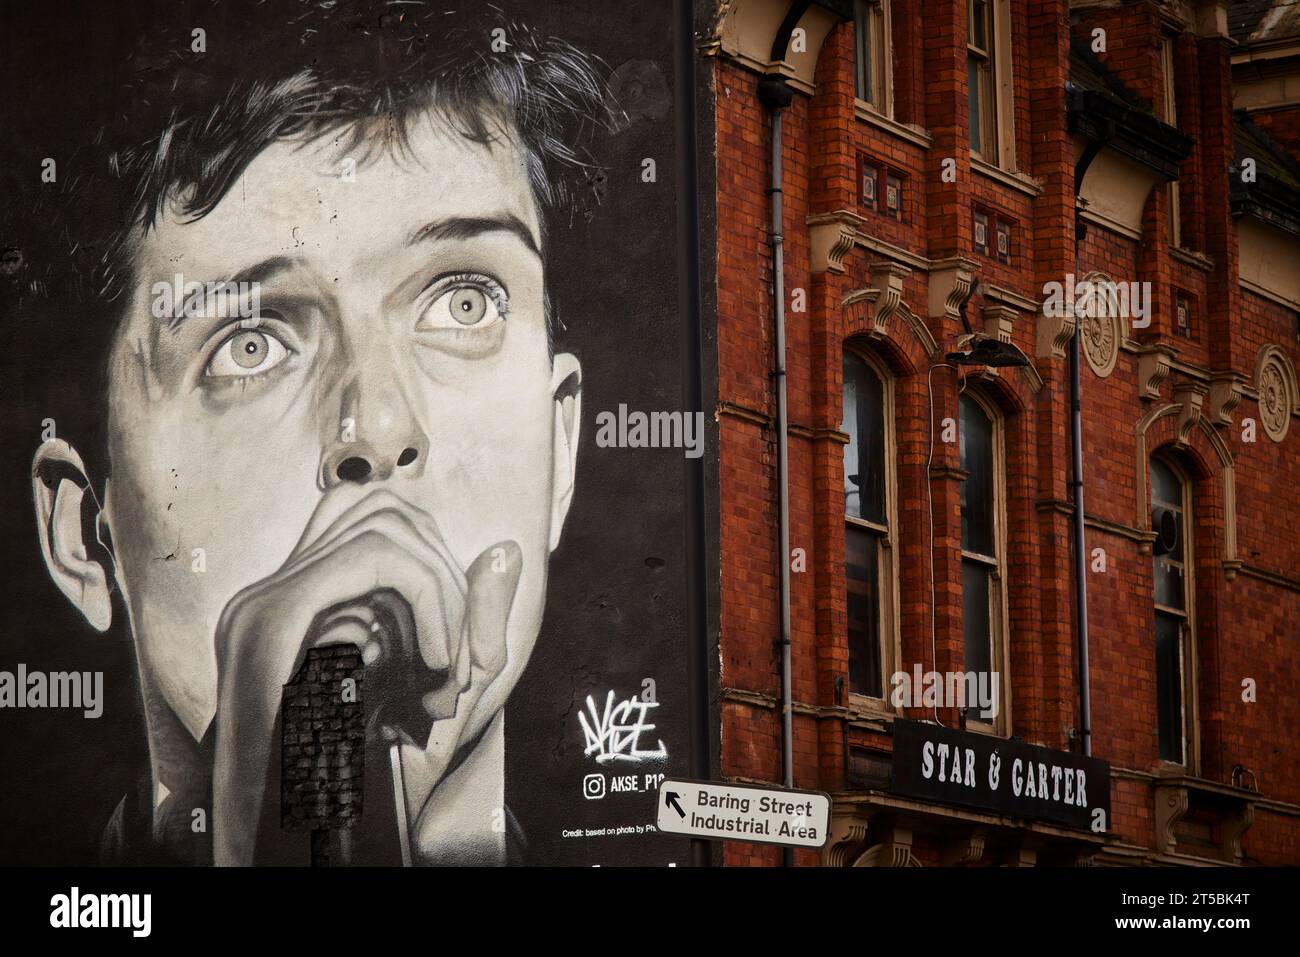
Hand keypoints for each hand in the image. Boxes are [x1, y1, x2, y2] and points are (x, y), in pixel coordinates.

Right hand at [211, 489, 520, 864]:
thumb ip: (473, 624)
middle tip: (463, 659)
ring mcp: (263, 605)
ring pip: (385, 524)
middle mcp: (268, 597)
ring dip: (444, 589)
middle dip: (448, 573)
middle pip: (385, 510)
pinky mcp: (274, 619)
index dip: (439, 566)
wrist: (318, 851)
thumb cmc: (378, 784)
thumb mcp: (444, 692)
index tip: (461, 647)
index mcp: (295, 612)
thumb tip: (506, 548)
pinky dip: (429, 598)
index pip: (379, 526)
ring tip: (449, 666)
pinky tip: (440, 662)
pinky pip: (376, 560)